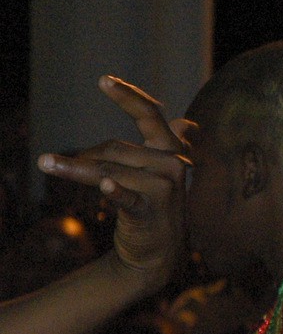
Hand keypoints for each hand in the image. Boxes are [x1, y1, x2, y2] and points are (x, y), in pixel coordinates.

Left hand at [37, 76, 191, 288]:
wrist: (158, 254)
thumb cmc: (153, 208)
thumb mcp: (158, 175)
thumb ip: (165, 147)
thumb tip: (186, 122)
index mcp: (174, 151)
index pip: (151, 115)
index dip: (128, 97)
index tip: (103, 80)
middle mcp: (174, 165)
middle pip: (116, 148)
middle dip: (86, 156)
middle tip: (57, 166)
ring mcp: (166, 188)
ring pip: (109, 169)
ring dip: (74, 169)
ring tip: (45, 164)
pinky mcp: (152, 211)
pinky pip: (126, 196)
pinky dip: (114, 190)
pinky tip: (104, 186)